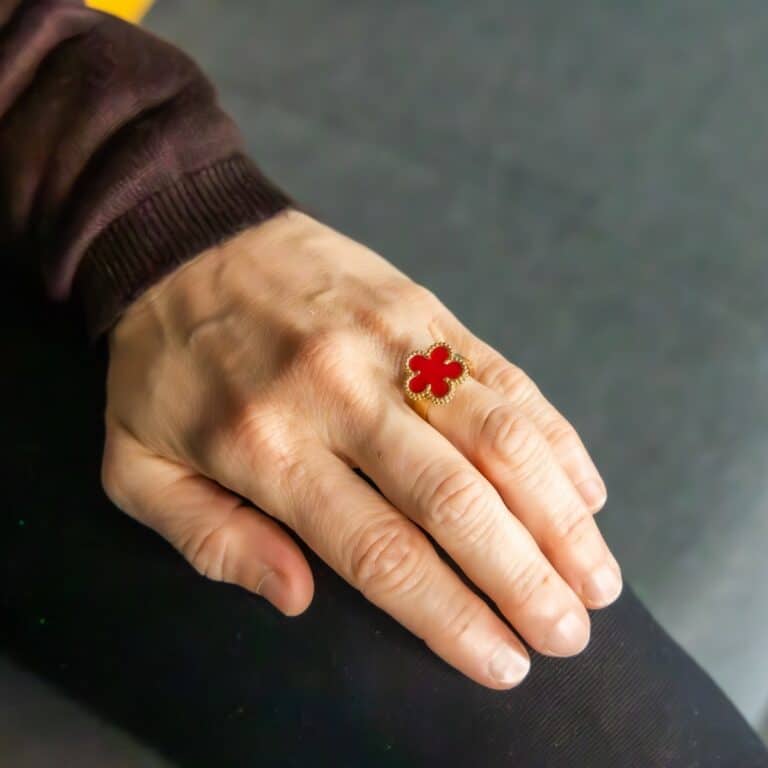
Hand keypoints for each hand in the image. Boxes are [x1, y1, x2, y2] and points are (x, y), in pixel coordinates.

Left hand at [101, 210, 620, 689]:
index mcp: (266, 445)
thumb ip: (212, 541)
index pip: (380, 550)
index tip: (502, 663)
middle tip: (570, 635)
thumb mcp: (137, 467)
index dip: (450, 615)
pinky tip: (585, 488)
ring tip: (598, 576)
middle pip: (455, 500)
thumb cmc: (163, 365)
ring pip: (500, 436)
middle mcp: (341, 394)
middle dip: (525, 578)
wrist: (186, 240)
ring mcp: (391, 343)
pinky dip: (554, 437)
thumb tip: (299, 598)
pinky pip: (504, 377)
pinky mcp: (422, 309)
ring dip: (559, 515)